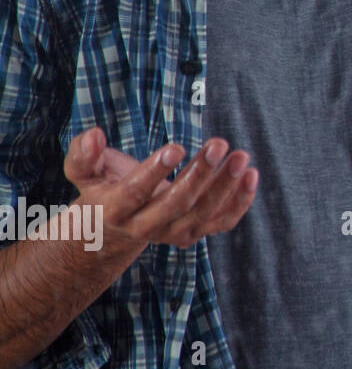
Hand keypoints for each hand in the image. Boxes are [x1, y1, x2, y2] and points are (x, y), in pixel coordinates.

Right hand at [64, 127, 259, 248]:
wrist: (116, 228)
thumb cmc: (103, 187)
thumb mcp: (83, 171)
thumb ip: (83, 154)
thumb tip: (94, 136)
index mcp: (116, 210)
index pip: (136, 193)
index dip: (154, 171)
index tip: (176, 147)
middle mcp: (146, 226)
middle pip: (176, 205)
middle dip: (200, 175)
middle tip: (218, 143)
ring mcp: (173, 232)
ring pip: (203, 214)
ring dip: (226, 185)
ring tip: (241, 156)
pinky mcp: (195, 232)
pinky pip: (222, 222)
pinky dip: (240, 202)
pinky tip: (251, 175)